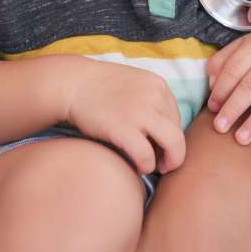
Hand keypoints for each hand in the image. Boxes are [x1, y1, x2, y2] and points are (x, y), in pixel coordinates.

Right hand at [61, 58, 185, 174]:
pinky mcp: (123, 128)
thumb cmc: (100, 88)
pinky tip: (136, 166)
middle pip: (179, 133)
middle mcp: (155, 96)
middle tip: (162, 163)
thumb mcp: (134, 84)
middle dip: (174, 153)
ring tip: (154, 167)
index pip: (176, 118)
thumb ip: (151, 101)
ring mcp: (140, 112)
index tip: (157, 145)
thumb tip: (163, 132)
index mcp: (159, 85)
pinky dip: (145, 166)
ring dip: (168, 162)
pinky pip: (146, 156)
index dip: (169, 136)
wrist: (71, 84)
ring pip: (173, 145)